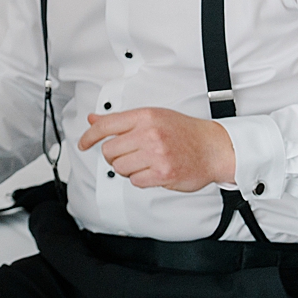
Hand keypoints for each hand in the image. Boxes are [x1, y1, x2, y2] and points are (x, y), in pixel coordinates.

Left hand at [78, 107, 235, 191]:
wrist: (214, 148)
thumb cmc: (184, 131)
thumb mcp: (152, 116)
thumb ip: (121, 120)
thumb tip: (93, 120)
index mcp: (145, 116)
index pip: (105, 125)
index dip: (89, 136)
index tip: (82, 144)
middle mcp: (149, 133)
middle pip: (109, 150)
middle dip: (114, 156)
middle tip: (129, 155)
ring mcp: (156, 154)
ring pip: (120, 168)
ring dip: (127, 169)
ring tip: (143, 163)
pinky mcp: (163, 173)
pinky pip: (135, 181)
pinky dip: (140, 179)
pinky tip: (152, 172)